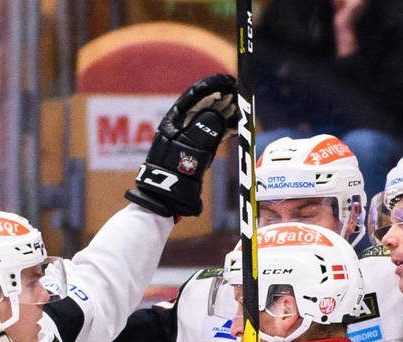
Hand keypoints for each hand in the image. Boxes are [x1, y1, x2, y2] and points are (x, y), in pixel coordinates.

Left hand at [126, 73, 239, 219]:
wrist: (165, 197)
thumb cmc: (174, 172)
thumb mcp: (191, 147)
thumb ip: (206, 128)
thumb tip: (218, 112)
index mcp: (174, 121)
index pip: (194, 97)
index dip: (211, 88)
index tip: (227, 82)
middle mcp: (180, 128)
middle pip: (202, 108)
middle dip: (219, 100)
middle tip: (236, 94)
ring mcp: (187, 141)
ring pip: (208, 122)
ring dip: (223, 115)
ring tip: (237, 109)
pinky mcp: (194, 154)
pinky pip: (210, 137)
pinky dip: (222, 132)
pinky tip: (234, 128)